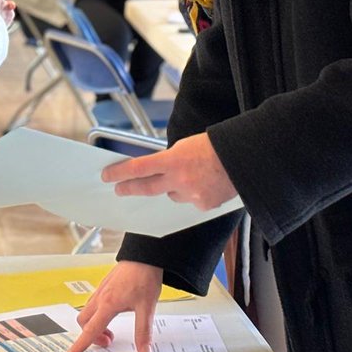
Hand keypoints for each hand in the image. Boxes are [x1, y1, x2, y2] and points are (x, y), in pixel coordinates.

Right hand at [65, 262, 162, 351]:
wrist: (145, 254)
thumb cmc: (144, 275)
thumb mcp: (147, 307)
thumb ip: (143, 331)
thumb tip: (143, 349)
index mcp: (108, 304)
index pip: (91, 330)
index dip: (80, 345)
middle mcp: (101, 297)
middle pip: (84, 322)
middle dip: (91, 336)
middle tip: (108, 341)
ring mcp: (101, 290)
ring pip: (88, 312)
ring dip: (95, 325)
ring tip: (111, 328)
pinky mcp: (105, 285)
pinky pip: (93, 303)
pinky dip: (98, 314)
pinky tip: (113, 312)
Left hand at [102, 132, 237, 210]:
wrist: (243, 159)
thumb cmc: (215, 147)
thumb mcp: (185, 146)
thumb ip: (170, 160)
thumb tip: (159, 170)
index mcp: (172, 160)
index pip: (138, 168)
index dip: (120, 173)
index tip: (108, 176)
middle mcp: (179, 180)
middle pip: (146, 188)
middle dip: (130, 188)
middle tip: (119, 189)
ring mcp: (191, 195)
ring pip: (172, 195)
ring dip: (174, 187)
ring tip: (192, 174)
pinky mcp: (203, 206)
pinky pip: (192, 202)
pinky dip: (195, 194)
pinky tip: (207, 183)